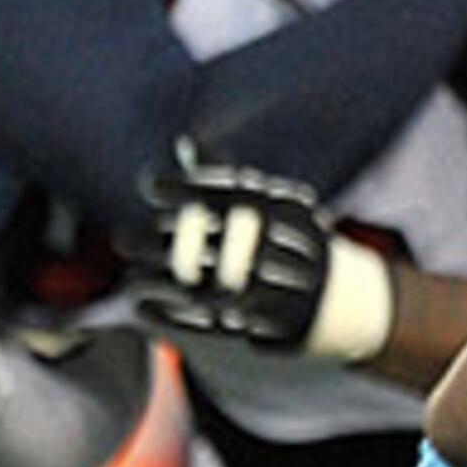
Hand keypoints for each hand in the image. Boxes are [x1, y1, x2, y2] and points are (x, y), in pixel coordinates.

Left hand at [126, 142, 396, 363]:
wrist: (347, 300)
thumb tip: (185, 140)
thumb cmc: (288, 242)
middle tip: (119, 238)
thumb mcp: (268, 205)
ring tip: (128, 272)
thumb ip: (225, 179)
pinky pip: (222, 322)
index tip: (149, 185)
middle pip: (220, 238)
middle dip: (168, 237)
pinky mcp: (280, 326)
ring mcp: (289, 288)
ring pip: (218, 281)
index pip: (236, 191)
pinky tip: (142, 306)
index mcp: (291, 210)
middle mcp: (292, 247)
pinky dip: (177, 316)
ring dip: (168, 276)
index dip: (191, 186)